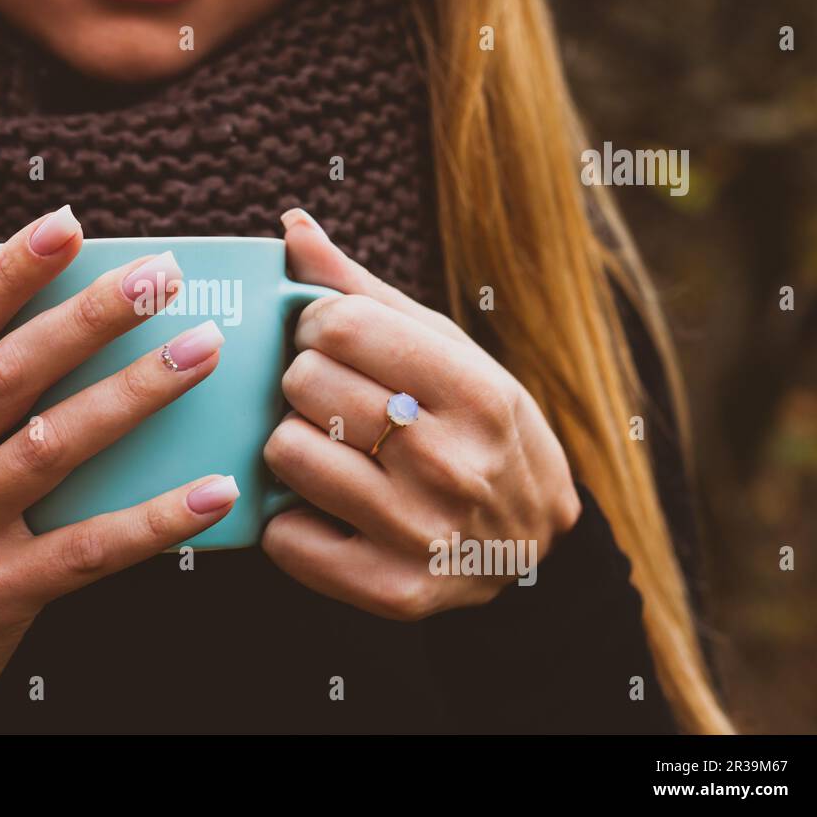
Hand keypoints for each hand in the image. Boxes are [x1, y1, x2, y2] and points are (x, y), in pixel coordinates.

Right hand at [0, 207, 236, 720]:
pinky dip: (155, 520)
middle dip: (89, 317)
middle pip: (9, 374)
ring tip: (201, 352)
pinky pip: (86, 550)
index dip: (8, 273)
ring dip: (132, 395)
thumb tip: (67, 325)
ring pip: (49, 447)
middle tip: (163, 275)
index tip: (67, 225)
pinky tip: (214, 491)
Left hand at [261, 209, 581, 619]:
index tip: (329, 340)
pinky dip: (289, 519)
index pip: (341, 324)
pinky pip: (284, 536)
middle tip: (330, 398)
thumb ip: (363, 291)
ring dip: (291, 444)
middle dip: (302, 381)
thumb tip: (290, 225)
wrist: (533, 551)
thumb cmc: (477, 429)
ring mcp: (422, 533)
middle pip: (304, 383)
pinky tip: (325, 510)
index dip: (317, 324)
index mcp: (476, 391)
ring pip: (285, 451)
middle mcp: (454, 464)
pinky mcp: (392, 590)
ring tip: (329, 449)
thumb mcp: (446, 350)